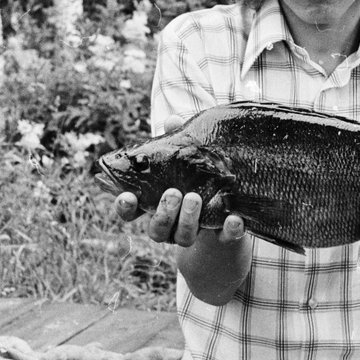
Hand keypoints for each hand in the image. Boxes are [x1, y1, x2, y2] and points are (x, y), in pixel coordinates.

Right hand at [113, 115, 244, 248]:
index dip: (125, 207)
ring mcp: (193, 231)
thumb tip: (173, 120)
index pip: (131, 211)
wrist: (228, 199)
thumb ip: (176, 141)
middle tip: (174, 193)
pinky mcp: (221, 235)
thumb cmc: (195, 173)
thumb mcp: (185, 156)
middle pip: (157, 229)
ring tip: (195, 197)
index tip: (128, 196)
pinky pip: (223, 239)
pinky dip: (228, 230)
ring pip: (182, 237)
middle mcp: (170, 223)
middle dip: (163, 213)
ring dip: (187, 219)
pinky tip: (234, 218)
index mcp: (153, 203)